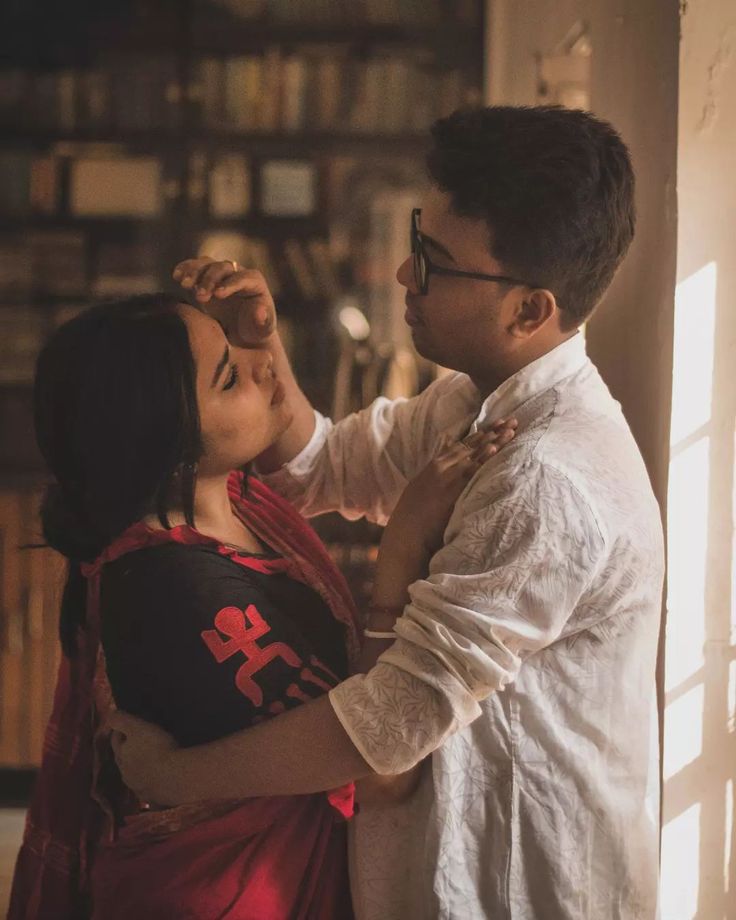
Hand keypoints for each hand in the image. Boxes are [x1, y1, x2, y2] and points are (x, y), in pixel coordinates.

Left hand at [107, 710, 179, 805]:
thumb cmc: (156, 748)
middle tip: (139, 741)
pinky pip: (150, 788)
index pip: (115, 740)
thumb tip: (110, 714)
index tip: (127, 723)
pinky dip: (153, 782)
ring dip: (140, 768)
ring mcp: (140, 788)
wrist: (176, 777)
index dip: (120, 730)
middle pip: (123, 760)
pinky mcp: (155, 797)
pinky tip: (161, 779)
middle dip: (128, 751)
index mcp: (121, 756)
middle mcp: (126, 774)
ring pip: (136, 775)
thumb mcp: (137, 727)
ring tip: (151, 760)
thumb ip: (121, 720)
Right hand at [173, 257, 276, 346]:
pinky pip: (195, 268)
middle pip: (223, 268)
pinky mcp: (206, 278)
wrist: (242, 332)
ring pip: (207, 264)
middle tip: (200, 297)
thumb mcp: (263, 329)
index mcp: (255, 283)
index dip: (231, 284)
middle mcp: (238, 274)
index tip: (218, 295)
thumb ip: (264, 321)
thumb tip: (260, 312)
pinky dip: (186, 269)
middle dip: (210, 280)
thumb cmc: (255, 330)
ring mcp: (221, 275)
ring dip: (195, 272)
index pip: (244, 278)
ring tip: (184, 284)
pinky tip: (176, 276)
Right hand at [386, 418, 517, 556]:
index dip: (479, 435)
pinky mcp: (452, 490)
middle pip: (471, 445)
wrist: (406, 534)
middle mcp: (441, 467)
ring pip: (475, 454)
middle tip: (510, 420)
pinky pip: (472, 471)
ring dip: (495, 441)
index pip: (461, 446)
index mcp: (433, 467)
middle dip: (492, 432)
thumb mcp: (420, 492)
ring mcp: (446, 477)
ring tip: (511, 429)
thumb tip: (444, 474)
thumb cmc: (413, 519)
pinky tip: (495, 447)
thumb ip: (434, 479)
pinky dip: (483, 458)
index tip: (494, 425)